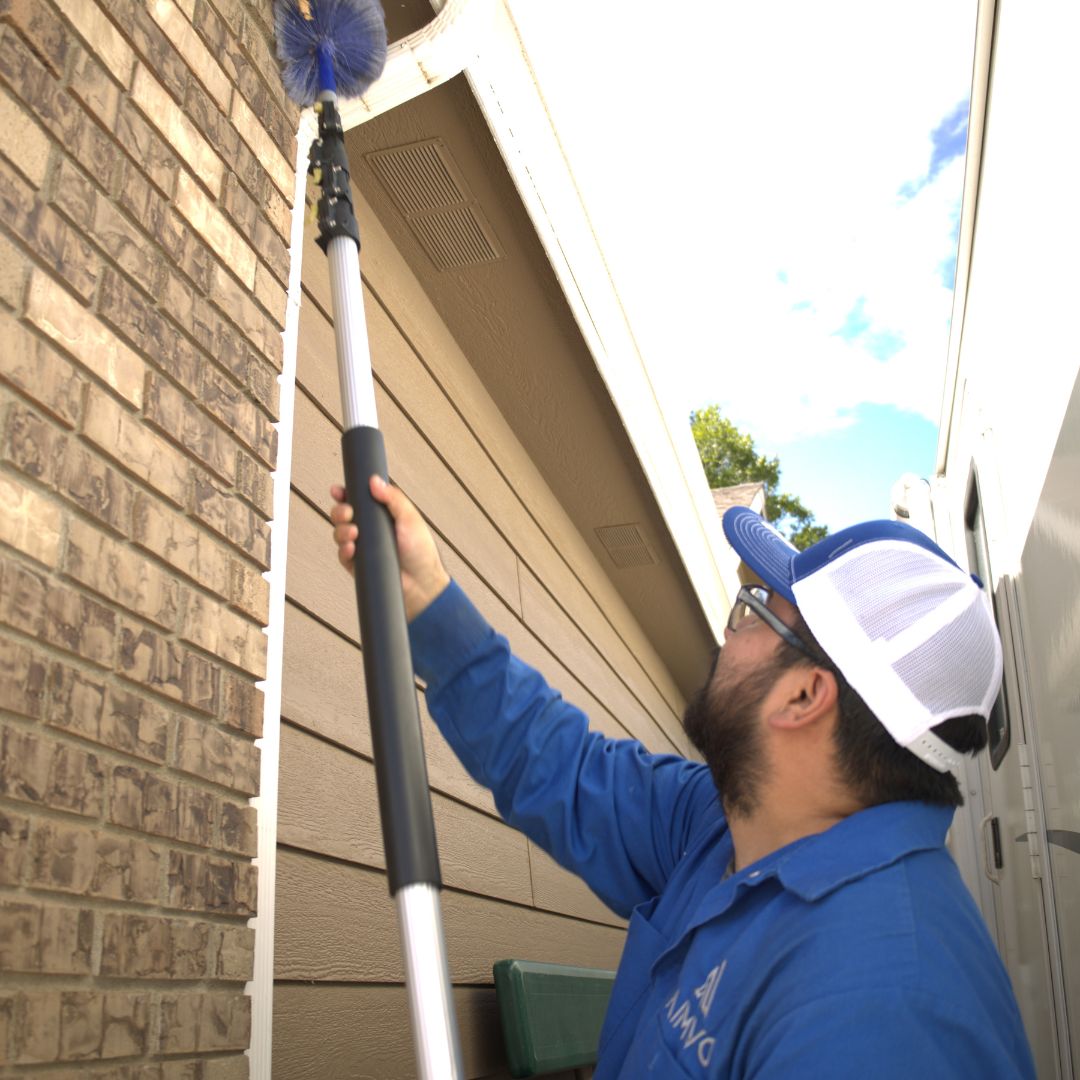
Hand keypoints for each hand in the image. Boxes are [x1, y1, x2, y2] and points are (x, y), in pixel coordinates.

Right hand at [330, 477, 450, 620]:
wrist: (422, 582)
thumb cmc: (420, 550)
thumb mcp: (410, 518)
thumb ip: (393, 498)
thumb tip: (374, 481)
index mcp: (380, 515)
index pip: (357, 501)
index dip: (345, 495)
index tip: (338, 490)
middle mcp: (368, 529)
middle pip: (343, 515)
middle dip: (339, 511)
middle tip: (348, 513)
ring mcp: (362, 547)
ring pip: (339, 534)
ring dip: (341, 530)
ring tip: (354, 533)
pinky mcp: (358, 565)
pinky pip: (342, 556)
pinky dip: (344, 550)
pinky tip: (351, 548)